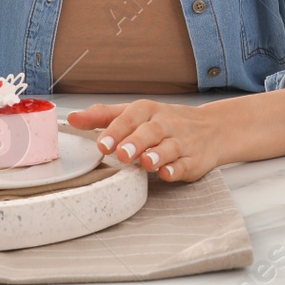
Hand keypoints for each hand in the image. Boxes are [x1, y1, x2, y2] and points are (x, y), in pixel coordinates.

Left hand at [67, 100, 221, 181]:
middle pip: (151, 131)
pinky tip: (167, 173)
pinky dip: (177, 169)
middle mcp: (165, 125)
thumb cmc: (164, 122)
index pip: (131, 117)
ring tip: (145, 162)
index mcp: (148, 111)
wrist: (211, 129)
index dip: (116, 130)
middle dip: (136, 142)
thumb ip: (103, 117)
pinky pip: (186, 165)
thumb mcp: (133, 114)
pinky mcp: (194, 160)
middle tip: (121, 153)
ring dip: (157, 155)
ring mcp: (181, 143)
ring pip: (170, 148)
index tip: (102, 143)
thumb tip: (73, 118)